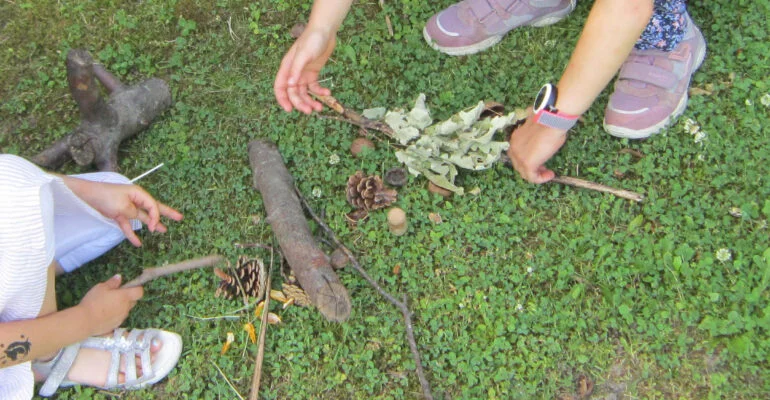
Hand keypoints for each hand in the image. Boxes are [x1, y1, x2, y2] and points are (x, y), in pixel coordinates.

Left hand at [62, 177, 183, 245]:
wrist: (87, 196)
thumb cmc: (107, 197)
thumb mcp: (123, 206)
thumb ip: (135, 213)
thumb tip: (143, 219)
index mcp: (139, 194)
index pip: (153, 206)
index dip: (156, 217)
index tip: (154, 228)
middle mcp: (135, 200)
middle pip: (153, 208)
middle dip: (166, 214)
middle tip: (180, 218)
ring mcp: (128, 208)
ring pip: (143, 218)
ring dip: (152, 225)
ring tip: (164, 231)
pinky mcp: (119, 215)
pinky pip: (129, 226)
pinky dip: (132, 234)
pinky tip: (138, 243)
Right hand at [79, 275, 143, 335]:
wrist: (85, 321)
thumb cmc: (93, 301)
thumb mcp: (101, 287)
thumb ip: (112, 282)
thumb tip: (119, 277)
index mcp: (125, 297)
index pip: (139, 292)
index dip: (136, 288)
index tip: (128, 287)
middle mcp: (126, 308)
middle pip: (133, 301)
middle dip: (127, 298)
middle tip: (115, 295)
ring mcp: (122, 318)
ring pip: (125, 310)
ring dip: (121, 307)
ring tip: (106, 305)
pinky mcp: (116, 325)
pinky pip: (119, 318)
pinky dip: (115, 315)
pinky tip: (103, 314)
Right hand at [274, 27, 335, 113]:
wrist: (325, 31)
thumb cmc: (312, 40)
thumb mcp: (304, 54)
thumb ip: (296, 69)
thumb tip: (290, 85)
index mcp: (287, 68)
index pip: (280, 87)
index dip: (282, 99)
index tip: (289, 110)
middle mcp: (294, 73)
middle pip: (294, 93)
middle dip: (300, 103)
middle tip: (309, 111)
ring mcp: (303, 74)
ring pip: (304, 93)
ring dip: (311, 101)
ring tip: (320, 108)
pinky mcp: (313, 74)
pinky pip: (315, 87)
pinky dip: (320, 92)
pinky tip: (328, 93)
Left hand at [507, 112, 567, 183]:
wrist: (551, 120)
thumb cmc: (549, 122)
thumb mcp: (538, 131)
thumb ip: (534, 139)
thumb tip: (540, 143)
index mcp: (515, 139)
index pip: (517, 155)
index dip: (527, 160)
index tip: (540, 160)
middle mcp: (513, 148)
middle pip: (519, 165)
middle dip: (531, 168)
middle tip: (544, 168)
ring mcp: (519, 156)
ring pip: (524, 173)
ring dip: (537, 175)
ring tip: (548, 173)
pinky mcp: (527, 163)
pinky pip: (532, 178)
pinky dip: (541, 179)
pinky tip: (550, 175)